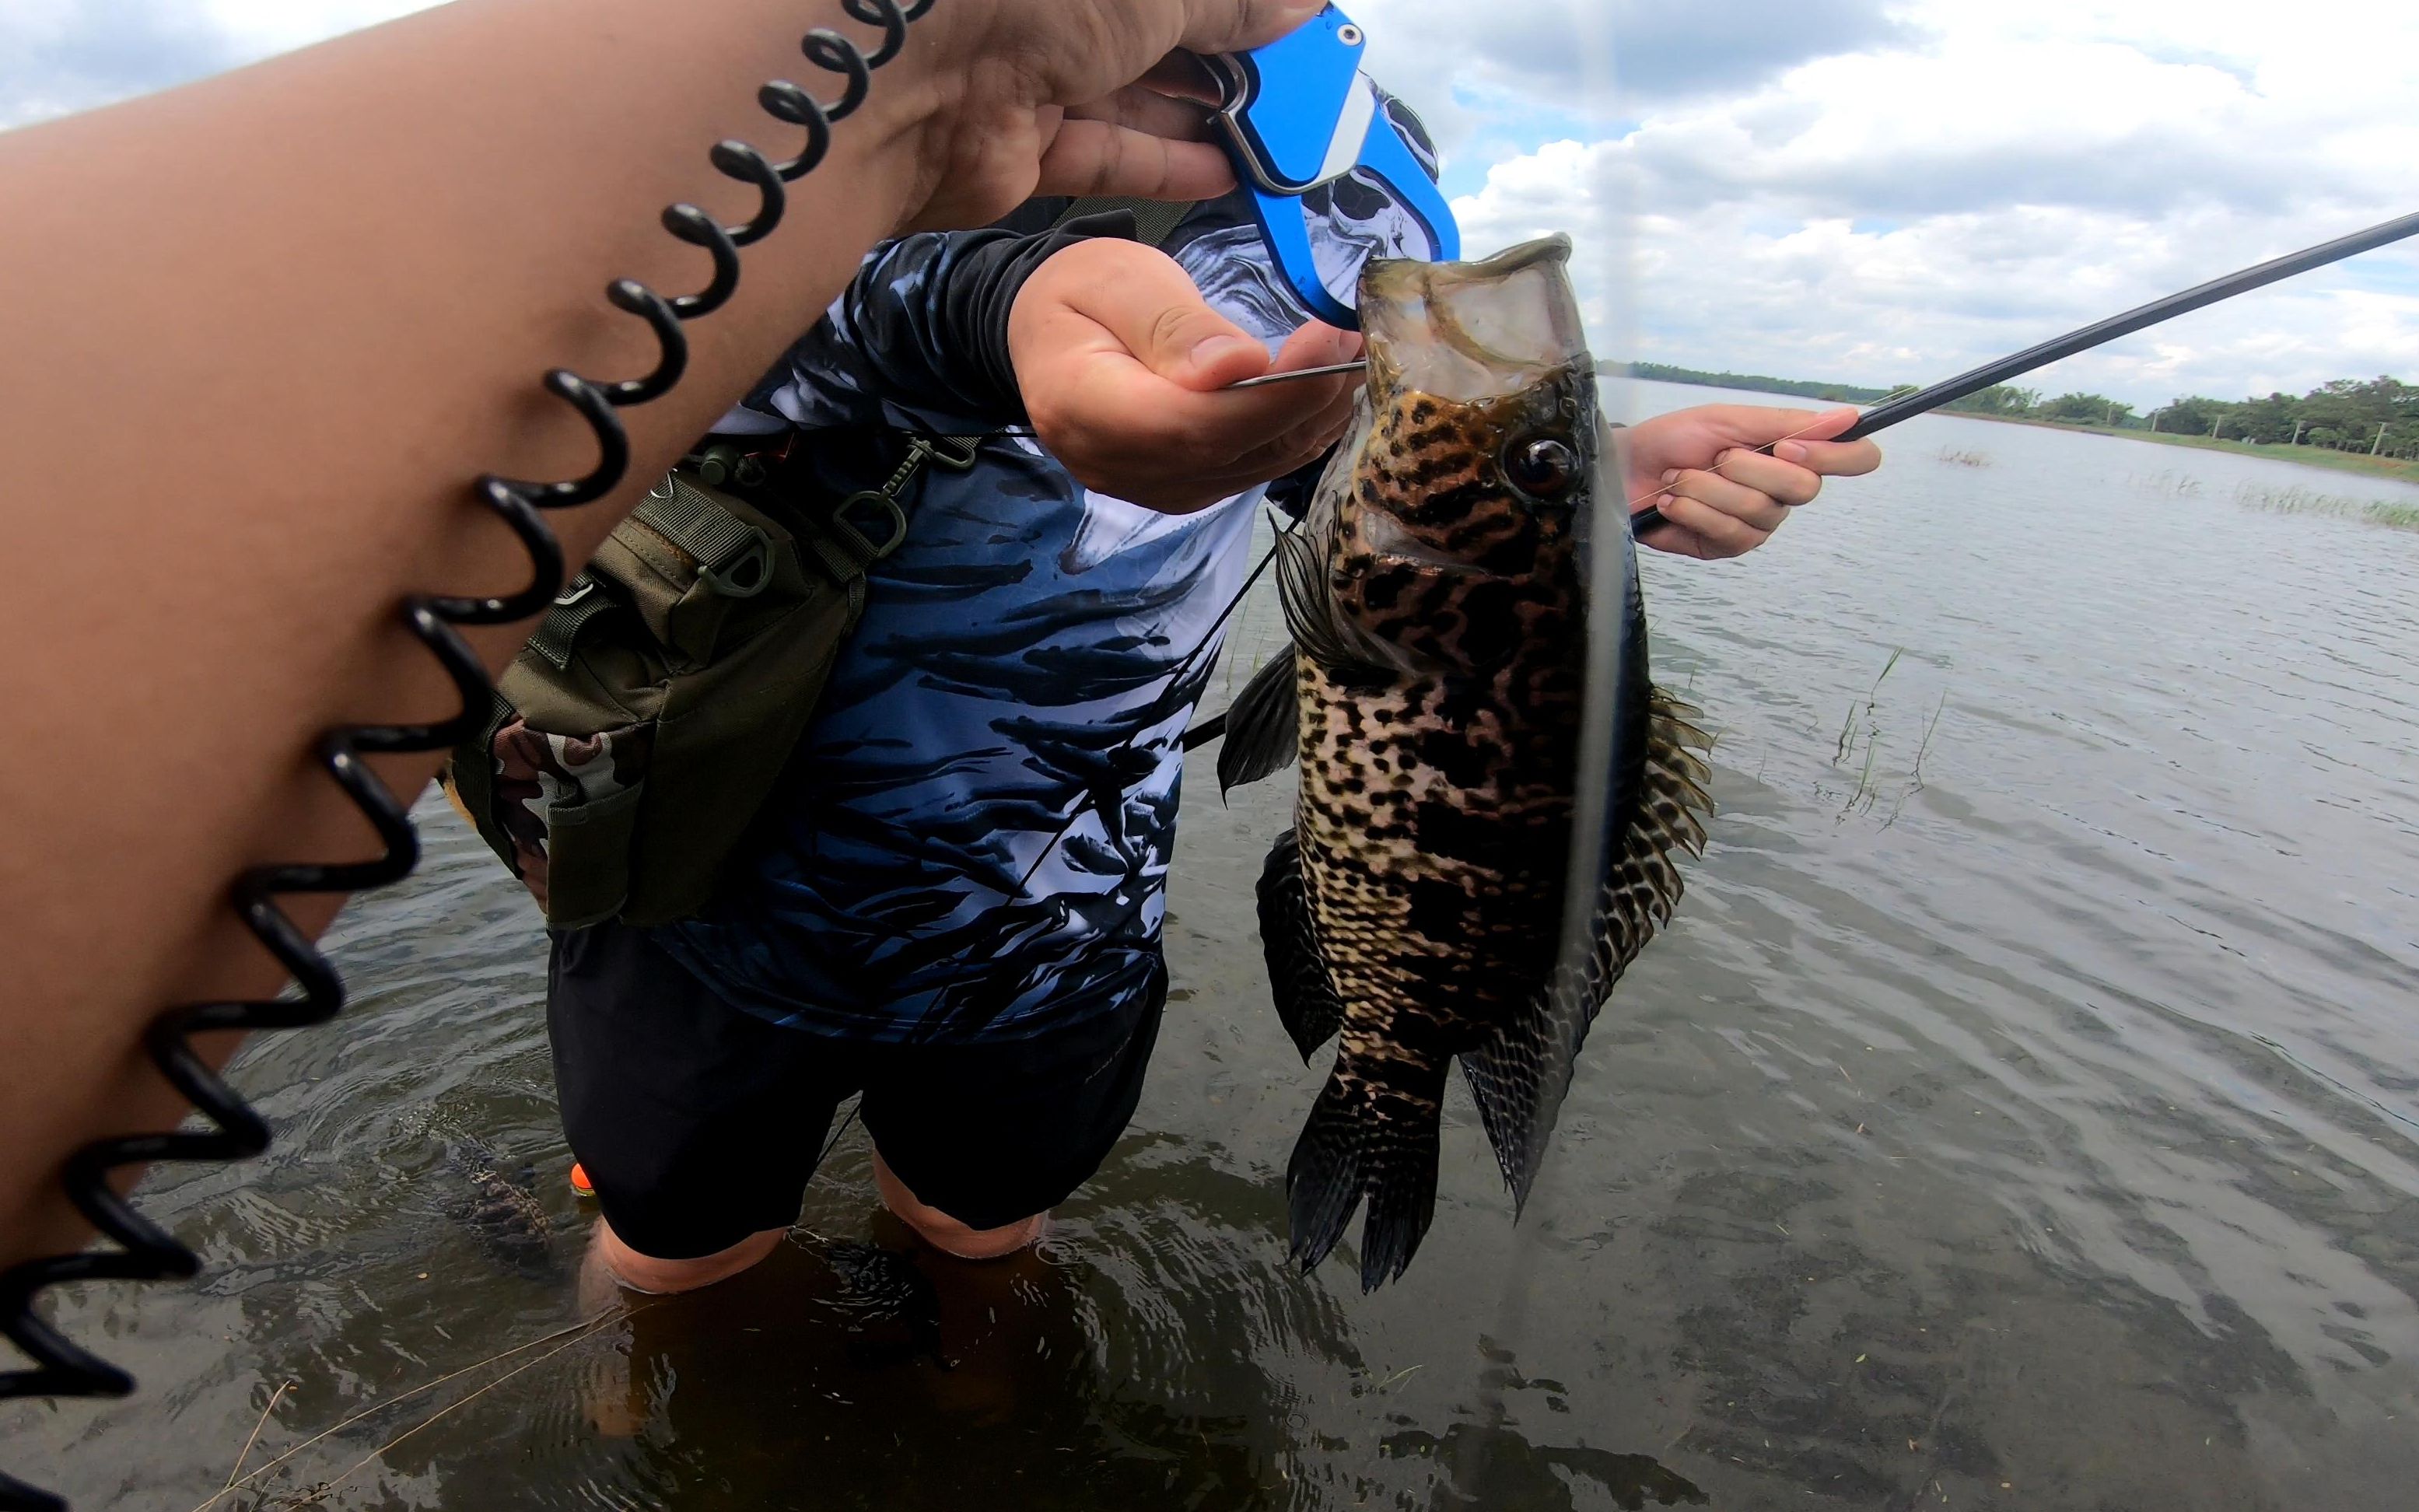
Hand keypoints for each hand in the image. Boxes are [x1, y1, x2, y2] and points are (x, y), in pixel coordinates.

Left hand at [901, 0, 1329, 230]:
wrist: (912, 82)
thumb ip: (1233, 0)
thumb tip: (1296, 4)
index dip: (1237, 4)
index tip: (1300, 30)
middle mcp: (1050, 2)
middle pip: (1155, 29)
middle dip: (1230, 58)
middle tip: (1302, 90)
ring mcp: (1030, 70)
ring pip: (1133, 93)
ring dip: (1208, 117)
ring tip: (1282, 140)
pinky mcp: (1019, 144)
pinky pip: (1106, 153)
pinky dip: (1166, 165)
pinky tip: (1230, 174)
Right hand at [1008, 237, 1362, 511]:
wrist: (1047, 338)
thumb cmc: (1079, 296)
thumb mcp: (1115, 280)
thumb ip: (1172, 324)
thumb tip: (1241, 366)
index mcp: (1086, 410)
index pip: (1194, 425)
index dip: (1272, 394)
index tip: (1325, 339)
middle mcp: (1119, 467)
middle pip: (1233, 451)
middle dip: (1308, 398)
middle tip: (1354, 339)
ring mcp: (1154, 489)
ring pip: (1254, 466)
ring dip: (1315, 415)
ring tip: (1349, 355)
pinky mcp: (1185, 489)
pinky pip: (1253, 469)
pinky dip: (1298, 430)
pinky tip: (1323, 389)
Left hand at [1621, 406, 1881, 558]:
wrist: (1625, 469)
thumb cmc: (1675, 439)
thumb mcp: (1729, 420)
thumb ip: (1788, 423)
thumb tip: (1850, 417)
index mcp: (1793, 454)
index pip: (1855, 458)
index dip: (1834, 456)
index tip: (1789, 446)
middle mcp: (1784, 492)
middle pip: (1804, 488)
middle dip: (1749, 467)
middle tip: (1716, 456)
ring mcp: (1759, 523)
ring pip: (1759, 510)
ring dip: (1709, 488)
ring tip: (1680, 477)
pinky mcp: (1728, 547)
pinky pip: (1729, 533)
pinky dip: (1694, 510)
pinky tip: (1673, 501)